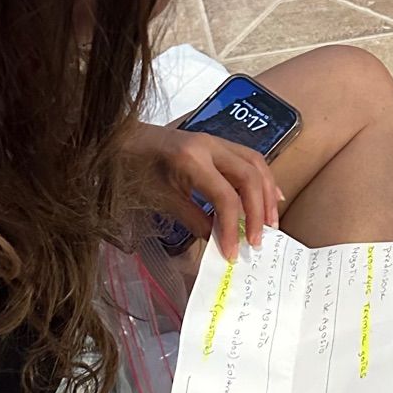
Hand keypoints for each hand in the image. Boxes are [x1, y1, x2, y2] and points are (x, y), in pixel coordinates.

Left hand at [130, 123, 281, 259]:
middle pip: (249, 178)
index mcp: (191, 160)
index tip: (233, 253)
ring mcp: (216, 141)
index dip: (233, 228)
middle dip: (258, 212)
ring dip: (267, 195)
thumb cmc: (134, 169)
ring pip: (256, 164)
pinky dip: (262, 180)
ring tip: (271, 222)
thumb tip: (220, 242)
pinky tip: (269, 196)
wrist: (121, 139)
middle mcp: (209, 145)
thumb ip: (193, 220)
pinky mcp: (217, 143)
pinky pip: (249, 158)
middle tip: (259, 241)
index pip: (226, 197)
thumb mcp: (161, 200)